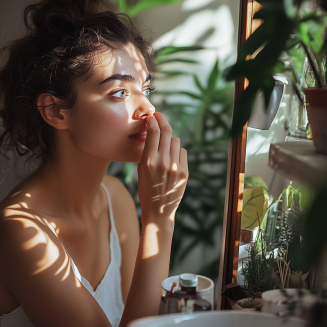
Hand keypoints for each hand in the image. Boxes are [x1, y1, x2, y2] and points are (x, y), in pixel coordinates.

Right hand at [137, 112, 187, 227]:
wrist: (158, 210)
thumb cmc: (146, 188)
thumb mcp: (141, 169)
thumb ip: (148, 150)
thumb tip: (155, 130)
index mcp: (148, 160)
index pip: (153, 131)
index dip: (153, 120)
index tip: (152, 116)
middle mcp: (163, 162)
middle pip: (167, 131)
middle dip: (163, 120)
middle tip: (159, 116)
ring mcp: (176, 167)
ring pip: (176, 141)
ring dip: (170, 139)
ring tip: (165, 147)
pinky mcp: (185, 172)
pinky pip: (183, 152)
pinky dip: (177, 151)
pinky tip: (172, 159)